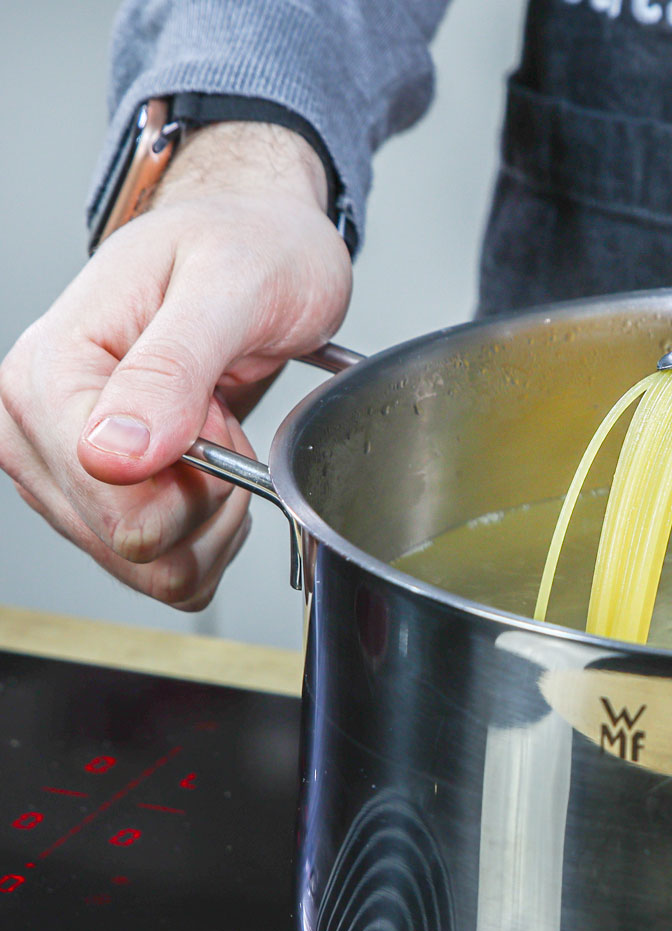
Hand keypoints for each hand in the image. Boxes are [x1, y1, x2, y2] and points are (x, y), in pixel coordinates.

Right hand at [0, 122, 350, 607]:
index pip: (116, 504)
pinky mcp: (94, 493)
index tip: (217, 415)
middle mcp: (33, 424)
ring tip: (215, 426)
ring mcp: (61, 465)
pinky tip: (212, 463)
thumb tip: (113, 454)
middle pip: (133, 544)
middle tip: (221, 415)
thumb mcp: (230, 285)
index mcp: (47, 371)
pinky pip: (160, 564)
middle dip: (207, 499)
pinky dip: (207, 529)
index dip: (198, 480)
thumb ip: (171, 369)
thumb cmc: (248, 247)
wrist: (256, 241)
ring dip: (210, 514)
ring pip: (149, 566)